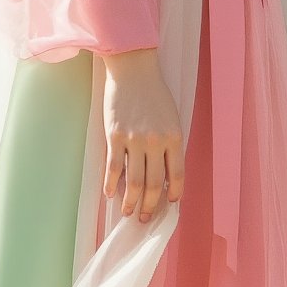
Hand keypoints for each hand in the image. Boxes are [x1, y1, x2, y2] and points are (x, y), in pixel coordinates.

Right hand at [101, 47, 184, 222]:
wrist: (133, 69)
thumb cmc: (154, 92)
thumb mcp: (171, 117)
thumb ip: (169, 144)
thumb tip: (163, 173)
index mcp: (174, 137)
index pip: (177, 175)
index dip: (174, 194)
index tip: (169, 203)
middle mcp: (155, 141)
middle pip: (154, 183)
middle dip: (150, 205)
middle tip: (146, 217)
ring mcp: (134, 139)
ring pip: (134, 181)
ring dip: (131, 202)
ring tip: (128, 212)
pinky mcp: (114, 136)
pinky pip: (113, 167)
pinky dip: (111, 184)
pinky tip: (110, 194)